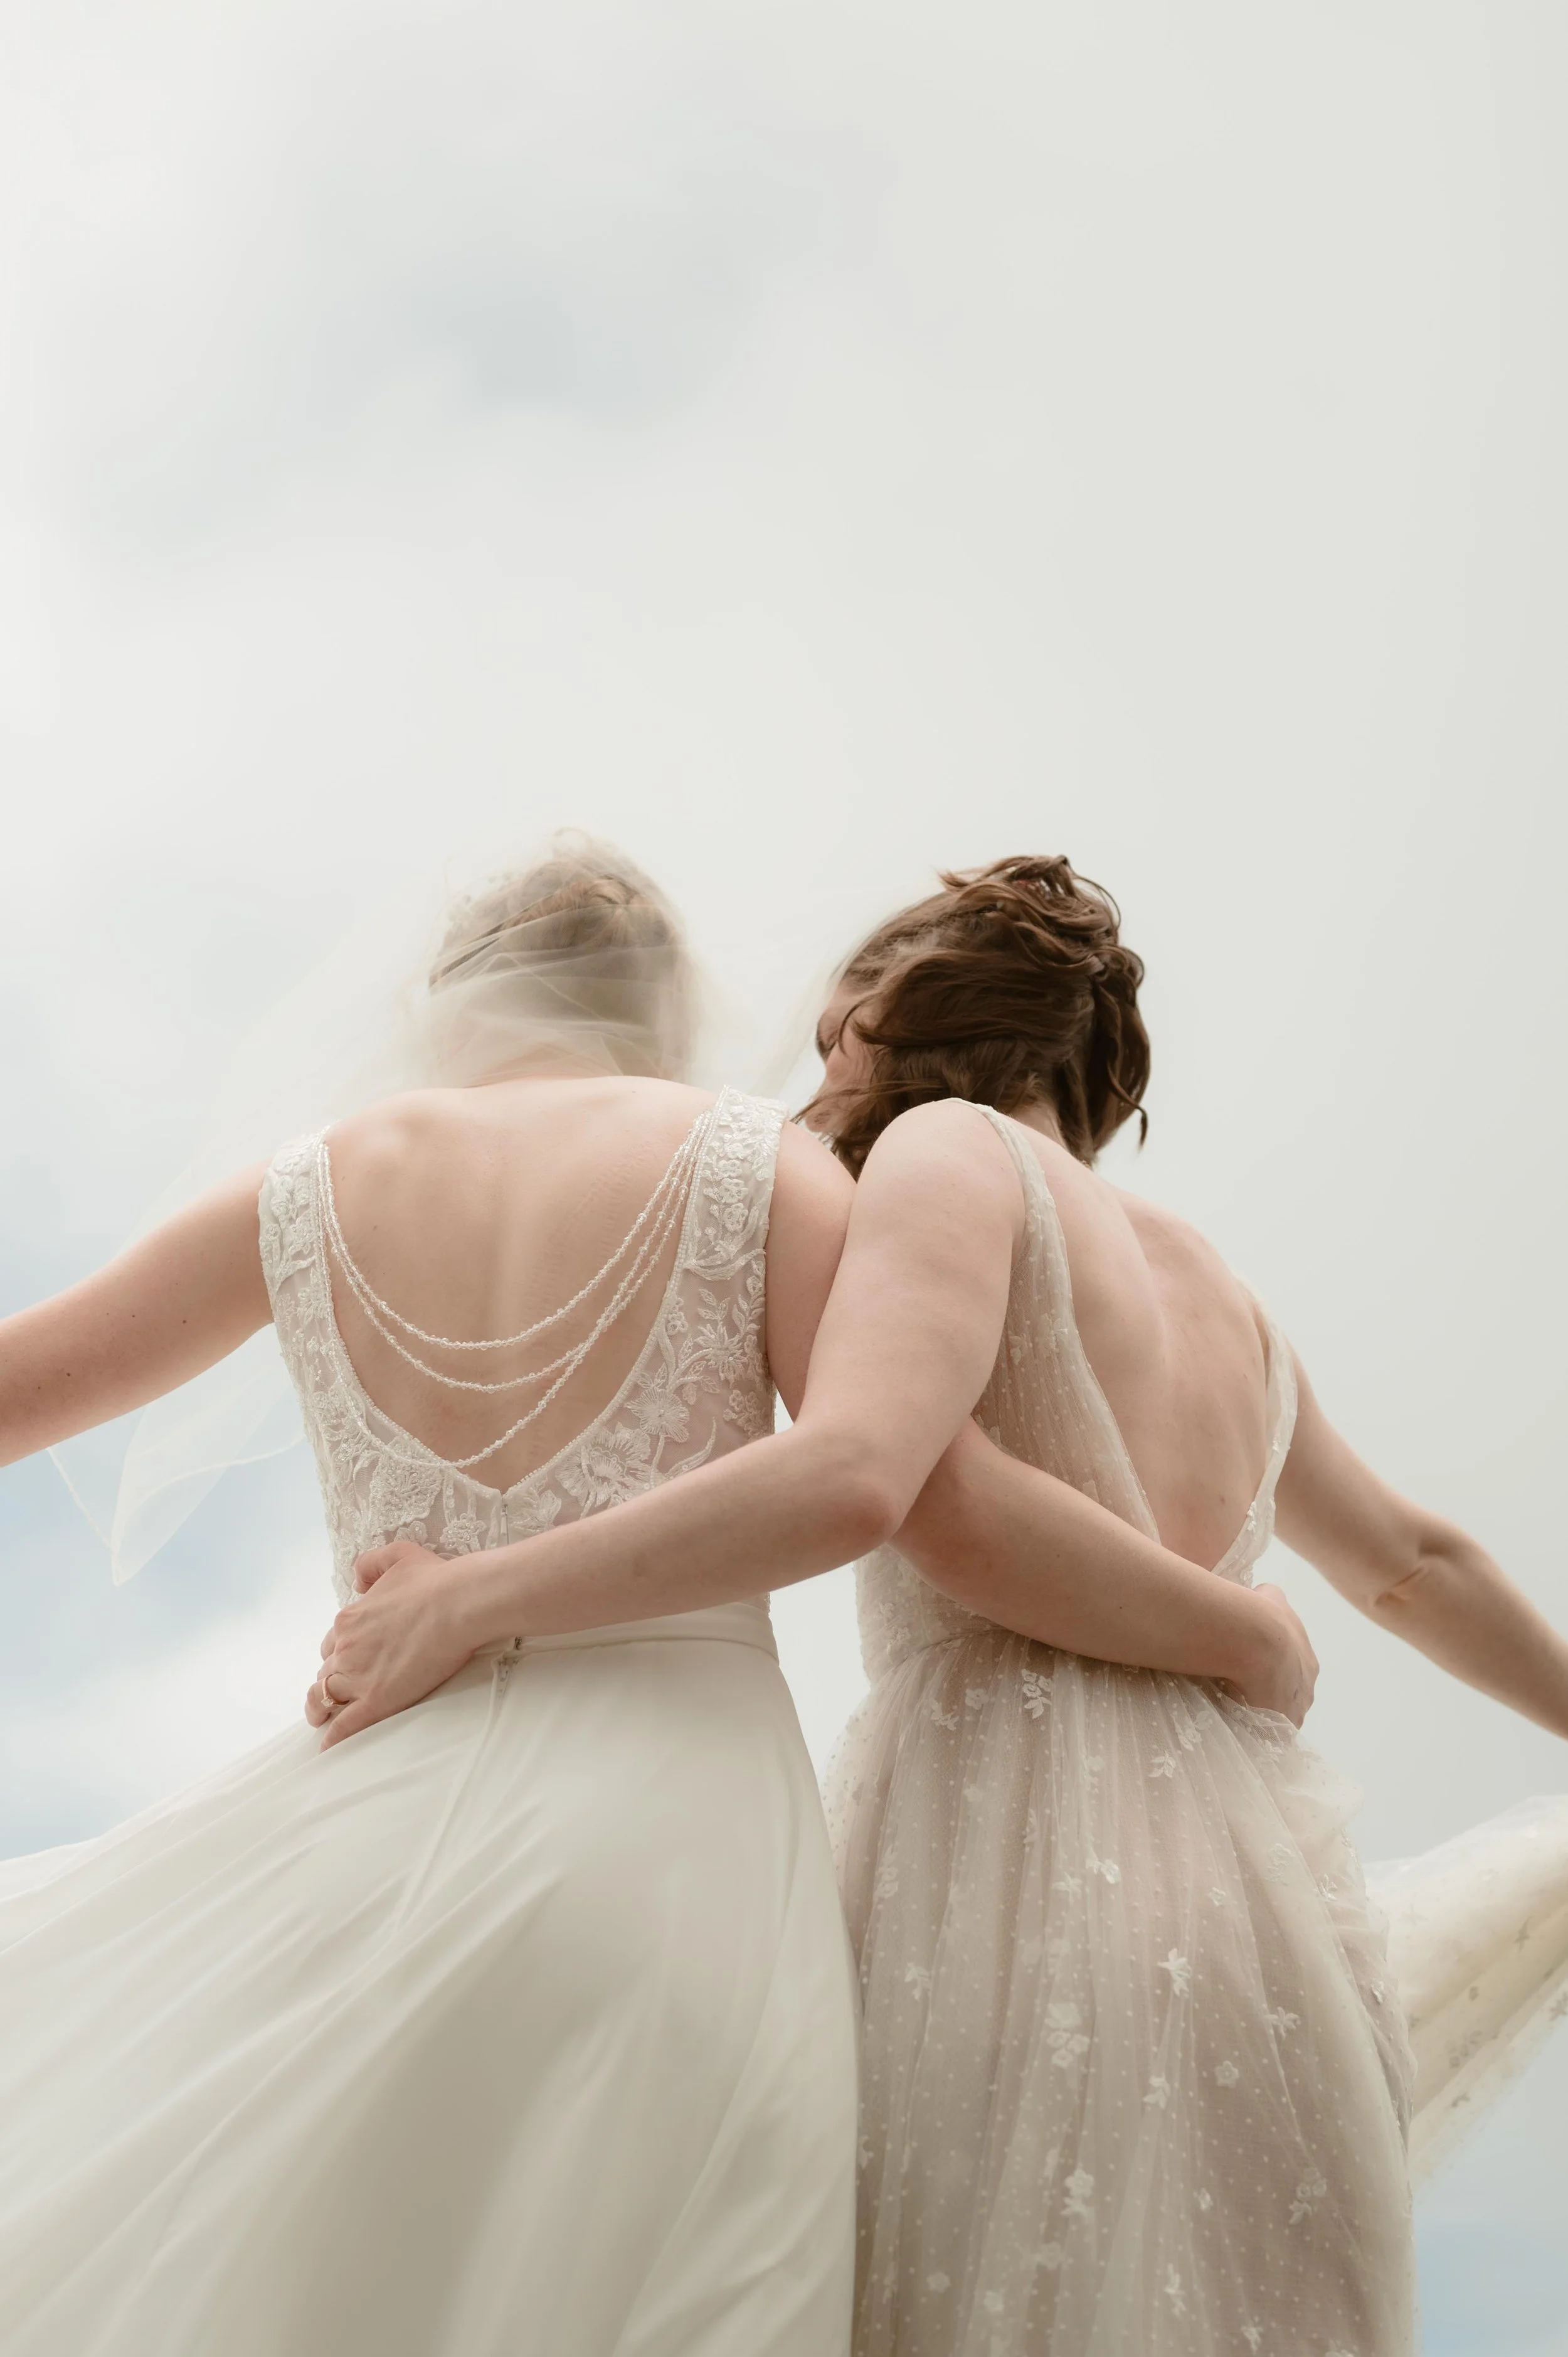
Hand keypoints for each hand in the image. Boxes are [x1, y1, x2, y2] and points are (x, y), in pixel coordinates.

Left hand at [305, 1540, 477, 1749]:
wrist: (459, 1604)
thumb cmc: (435, 1580)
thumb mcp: (398, 1555)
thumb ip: (371, 1564)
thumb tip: (357, 1579)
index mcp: (349, 1619)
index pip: (332, 1643)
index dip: (340, 1653)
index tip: (351, 1660)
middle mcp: (346, 1648)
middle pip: (327, 1672)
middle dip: (331, 1681)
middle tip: (340, 1690)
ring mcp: (358, 1676)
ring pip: (327, 1699)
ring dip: (323, 1709)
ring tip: (323, 1720)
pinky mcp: (376, 1700)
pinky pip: (344, 1726)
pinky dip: (333, 1738)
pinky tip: (329, 1748)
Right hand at [1223, 1582, 1318, 1726]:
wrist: (1255, 1637)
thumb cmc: (1261, 1615)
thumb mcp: (1271, 1595)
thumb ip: (1270, 1597)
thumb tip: (1264, 1595)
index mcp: (1308, 1662)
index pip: (1293, 1672)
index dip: (1274, 1671)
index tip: (1254, 1668)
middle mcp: (1308, 1687)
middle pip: (1289, 1697)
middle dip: (1271, 1694)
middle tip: (1244, 1688)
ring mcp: (1296, 1709)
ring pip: (1279, 1715)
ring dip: (1263, 1711)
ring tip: (1237, 1704)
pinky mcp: (1280, 1725)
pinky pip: (1269, 1732)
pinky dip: (1255, 1727)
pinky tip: (1236, 1718)